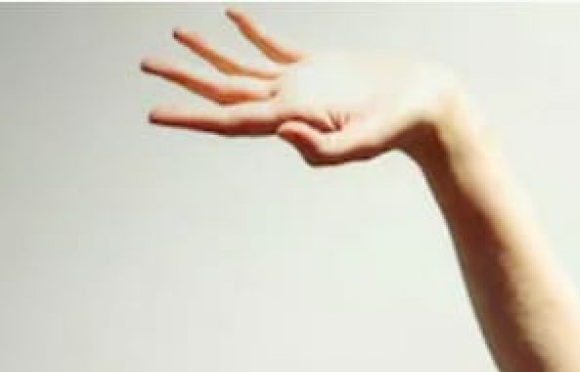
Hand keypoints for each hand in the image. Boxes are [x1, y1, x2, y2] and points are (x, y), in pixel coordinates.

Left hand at [141, 9, 459, 166]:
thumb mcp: (367, 141)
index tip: (154, 113)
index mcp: (292, 120)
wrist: (431, 109)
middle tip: (147, 66)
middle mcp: (289, 105)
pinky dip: (250, 33)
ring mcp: (302, 86)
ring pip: (243, 69)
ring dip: (210, 54)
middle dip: (185, 80)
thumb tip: (280, 132)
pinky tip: (231, 16)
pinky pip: (274, 48)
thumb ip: (326, 148)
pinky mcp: (319, 68)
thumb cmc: (403, 128)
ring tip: (178, 33)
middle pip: (225, 93)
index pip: (229, 120)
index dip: (190, 116)